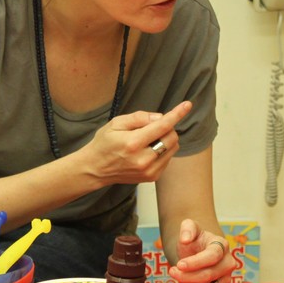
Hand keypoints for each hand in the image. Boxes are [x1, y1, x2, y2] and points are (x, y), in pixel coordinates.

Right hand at [77, 102, 191, 186]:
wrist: (95, 169)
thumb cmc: (104, 143)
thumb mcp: (116, 123)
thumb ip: (139, 118)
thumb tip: (160, 117)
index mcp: (133, 143)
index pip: (162, 126)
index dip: (176, 114)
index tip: (187, 105)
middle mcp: (143, 159)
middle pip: (172, 137)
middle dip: (167, 127)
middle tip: (152, 126)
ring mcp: (149, 171)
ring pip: (173, 148)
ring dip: (166, 139)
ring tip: (148, 140)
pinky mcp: (152, 177)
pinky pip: (168, 158)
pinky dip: (163, 150)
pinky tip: (147, 151)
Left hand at [166, 219, 231, 282]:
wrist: (198, 253)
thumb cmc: (195, 241)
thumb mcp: (189, 228)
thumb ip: (187, 227)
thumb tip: (185, 238)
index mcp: (222, 245)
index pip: (212, 256)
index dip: (195, 262)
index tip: (179, 264)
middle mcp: (228, 262)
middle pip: (208, 274)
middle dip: (186, 275)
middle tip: (172, 270)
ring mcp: (226, 278)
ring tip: (177, 275)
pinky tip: (184, 282)